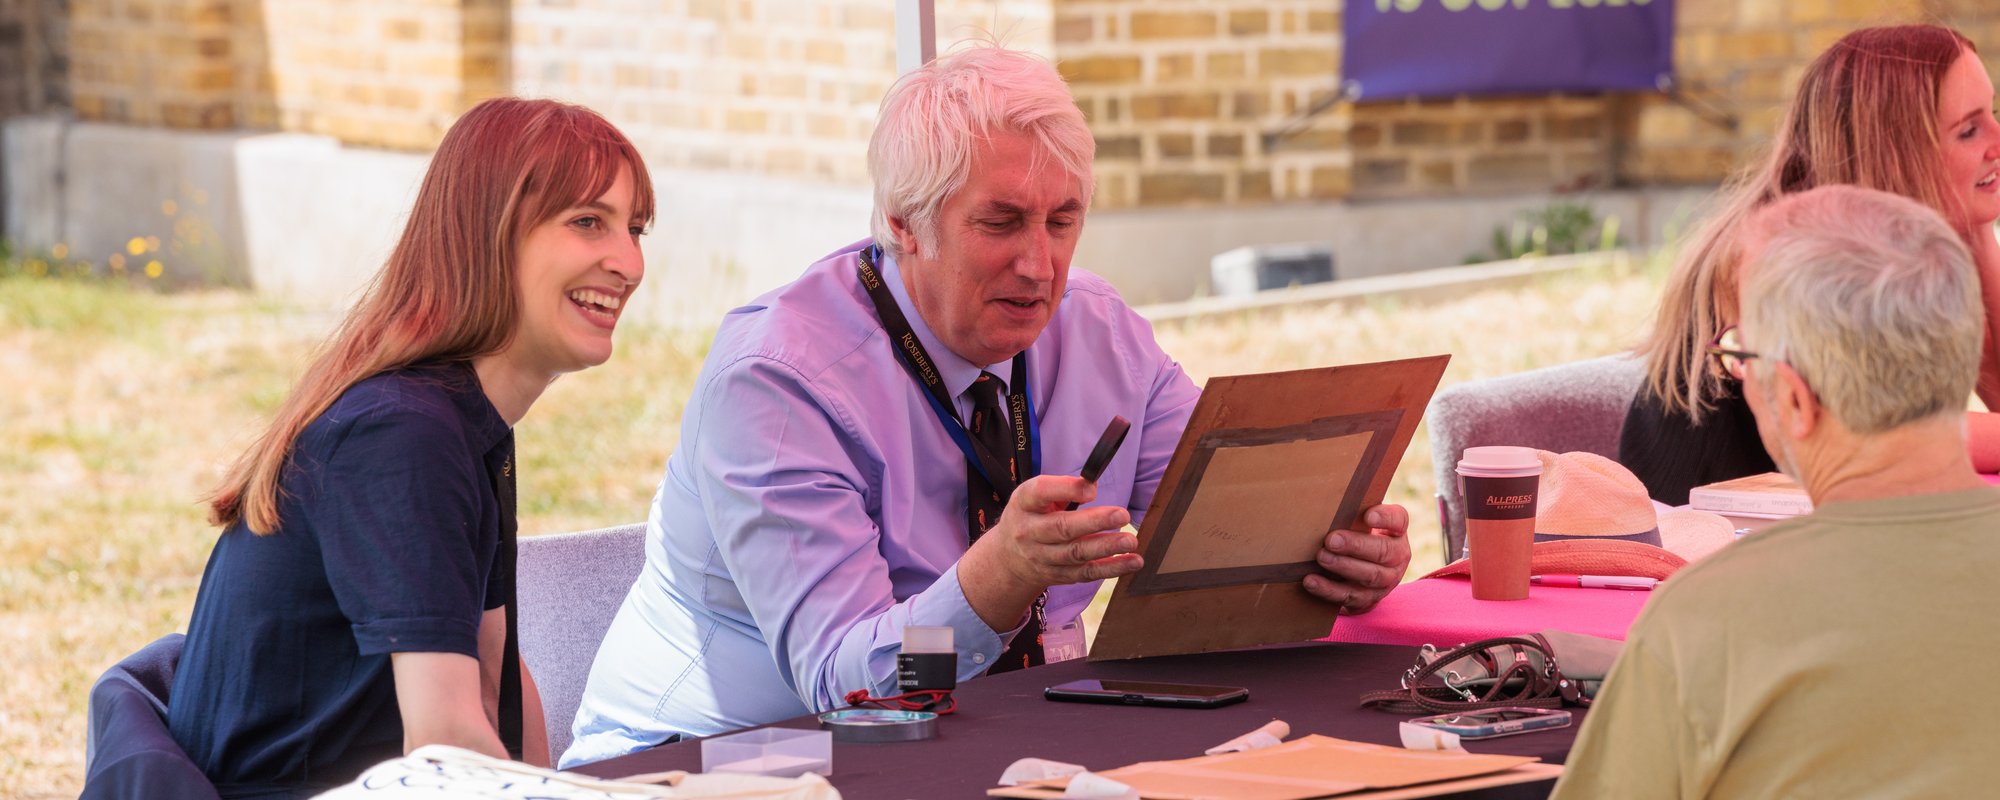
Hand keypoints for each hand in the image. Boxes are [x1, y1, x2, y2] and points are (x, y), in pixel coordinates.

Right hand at [958, 475, 1140, 630]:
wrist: (1009, 557)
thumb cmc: (1032, 515)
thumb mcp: (1036, 496)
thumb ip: (1063, 488)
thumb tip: (1092, 485)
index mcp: (1024, 504)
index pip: (1040, 493)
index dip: (1066, 489)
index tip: (1092, 489)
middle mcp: (1029, 532)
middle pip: (1062, 528)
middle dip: (1094, 522)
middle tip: (1122, 515)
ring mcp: (1042, 557)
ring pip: (1076, 554)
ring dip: (1106, 547)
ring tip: (1131, 541)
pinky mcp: (1058, 575)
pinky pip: (1086, 573)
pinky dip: (1111, 568)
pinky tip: (1132, 561)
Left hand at [1302, 504, 1409, 614]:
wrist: (1361, 572)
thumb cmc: (1356, 535)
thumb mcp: (1358, 521)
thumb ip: (1350, 511)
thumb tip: (1322, 494)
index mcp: (1396, 531)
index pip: (1398, 520)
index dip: (1384, 518)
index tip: (1368, 515)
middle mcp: (1398, 556)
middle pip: (1383, 551)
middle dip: (1356, 546)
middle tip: (1331, 540)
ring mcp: (1386, 581)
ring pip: (1369, 576)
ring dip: (1343, 566)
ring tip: (1321, 557)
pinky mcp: (1368, 599)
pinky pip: (1350, 596)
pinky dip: (1329, 590)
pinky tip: (1311, 581)